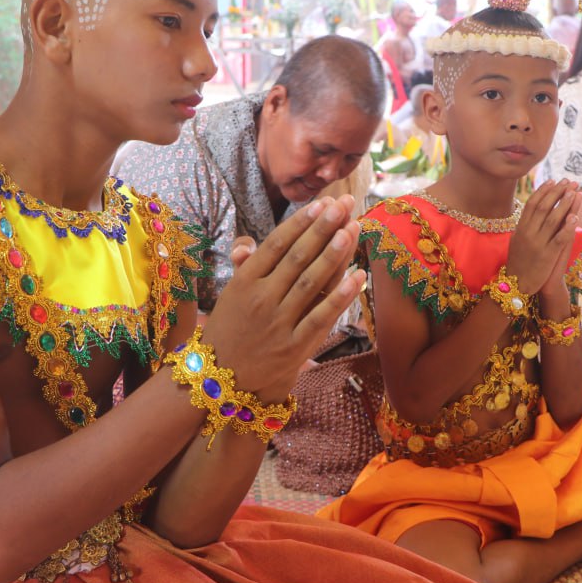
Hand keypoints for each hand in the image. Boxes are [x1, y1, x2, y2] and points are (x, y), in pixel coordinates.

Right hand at [202, 196, 364, 401]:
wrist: (222, 379)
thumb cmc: (230, 328)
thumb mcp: (230, 294)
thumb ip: (244, 265)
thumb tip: (248, 242)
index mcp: (243, 282)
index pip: (276, 244)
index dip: (301, 222)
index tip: (322, 203)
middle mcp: (261, 299)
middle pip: (298, 257)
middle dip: (323, 228)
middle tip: (345, 204)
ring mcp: (279, 323)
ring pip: (311, 282)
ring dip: (334, 254)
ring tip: (353, 229)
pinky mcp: (294, 347)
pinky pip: (322, 316)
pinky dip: (341, 296)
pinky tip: (359, 276)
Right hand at [506, 180, 579, 293]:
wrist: (517, 284)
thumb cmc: (518, 261)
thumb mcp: (516, 240)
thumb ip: (524, 225)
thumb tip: (530, 209)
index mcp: (520, 228)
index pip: (532, 203)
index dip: (543, 191)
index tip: (553, 180)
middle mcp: (528, 233)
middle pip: (543, 207)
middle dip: (557, 192)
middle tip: (568, 181)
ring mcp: (538, 244)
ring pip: (552, 219)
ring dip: (564, 204)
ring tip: (574, 192)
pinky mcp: (547, 255)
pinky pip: (559, 238)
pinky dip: (567, 227)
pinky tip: (575, 217)